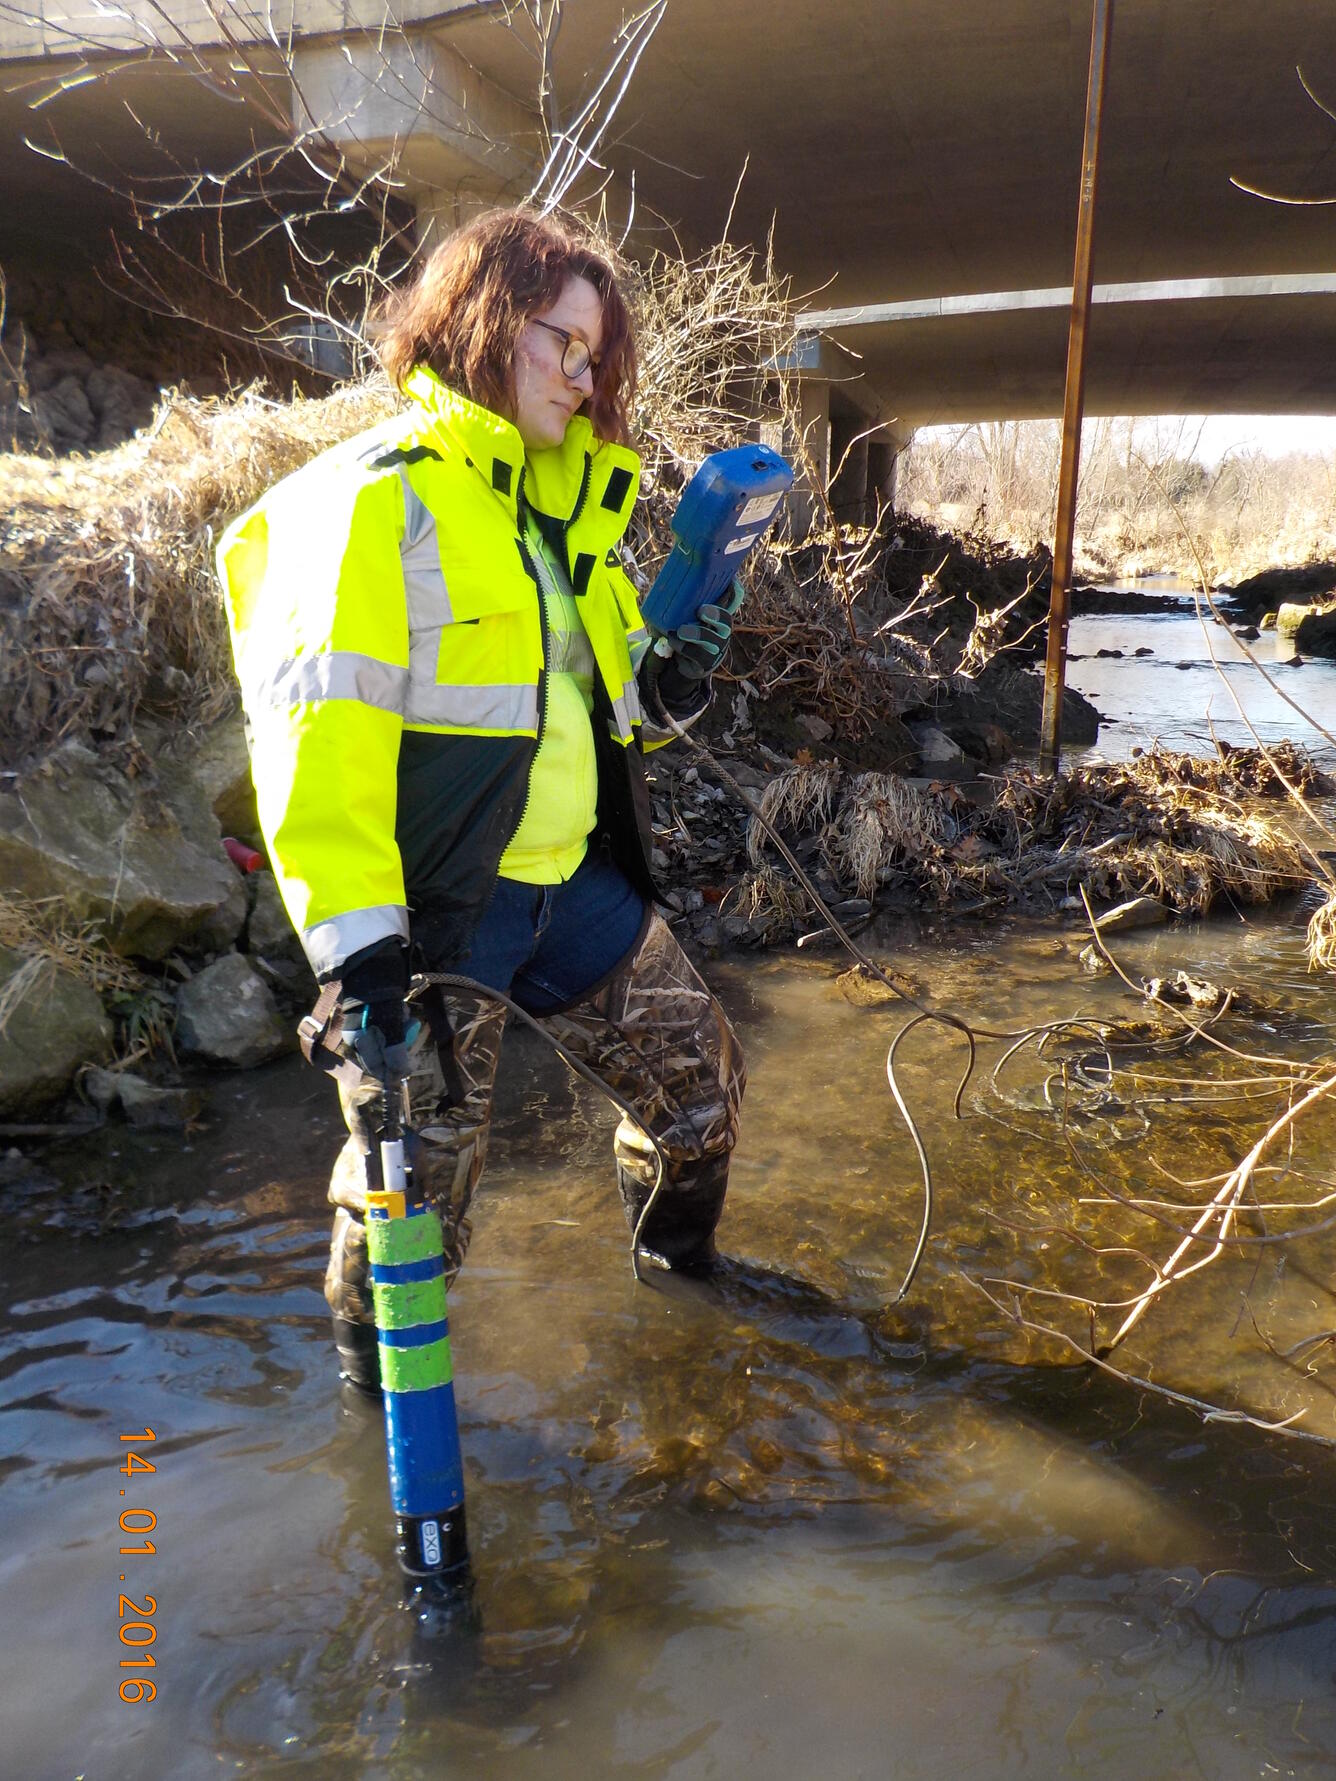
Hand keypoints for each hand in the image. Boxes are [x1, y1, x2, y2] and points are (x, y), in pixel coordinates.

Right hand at [337, 942, 416, 1082]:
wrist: (373, 963)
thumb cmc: (380, 999)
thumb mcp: (390, 1029)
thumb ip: (395, 1053)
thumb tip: (400, 1075)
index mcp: (356, 1042)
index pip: (375, 1067)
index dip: (392, 1070)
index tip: (409, 1069)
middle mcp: (358, 1034)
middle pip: (385, 1051)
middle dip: (400, 1042)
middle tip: (409, 1027)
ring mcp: (366, 1021)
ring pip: (391, 1035)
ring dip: (401, 1026)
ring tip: (403, 1010)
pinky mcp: (375, 1009)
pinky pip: (391, 1021)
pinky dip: (398, 1016)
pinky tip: (400, 1004)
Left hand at [654, 576, 743, 681]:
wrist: (675, 662)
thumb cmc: (678, 631)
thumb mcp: (679, 614)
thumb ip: (678, 601)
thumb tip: (665, 582)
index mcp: (716, 614)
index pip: (732, 600)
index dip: (735, 590)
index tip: (731, 580)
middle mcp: (720, 630)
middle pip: (727, 621)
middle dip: (716, 614)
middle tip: (701, 611)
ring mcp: (716, 647)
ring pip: (714, 640)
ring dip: (698, 633)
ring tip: (681, 631)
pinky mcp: (707, 662)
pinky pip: (699, 655)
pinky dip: (684, 647)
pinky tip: (673, 640)